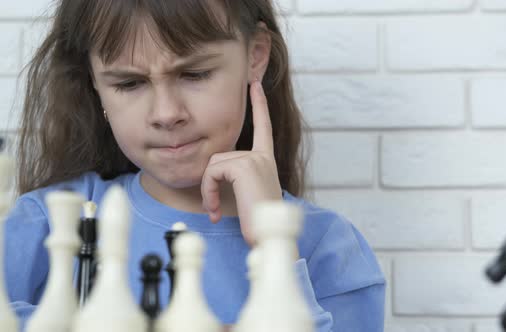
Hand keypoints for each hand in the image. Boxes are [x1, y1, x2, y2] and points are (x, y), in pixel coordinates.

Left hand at [200, 80, 282, 244]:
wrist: (268, 240)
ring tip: (216, 210)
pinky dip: (207, 191)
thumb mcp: (246, 196)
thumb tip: (214, 172)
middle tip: (213, 207)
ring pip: (214, 162)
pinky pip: (212, 170)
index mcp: (266, 162)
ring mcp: (256, 160)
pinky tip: (215, 210)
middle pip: (220, 154)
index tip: (255, 83)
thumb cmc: (257, 224)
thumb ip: (235, 178)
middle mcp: (263, 157)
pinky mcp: (245, 165)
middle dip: (209, 182)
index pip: (263, 126)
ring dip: (208, 189)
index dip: (259, 104)